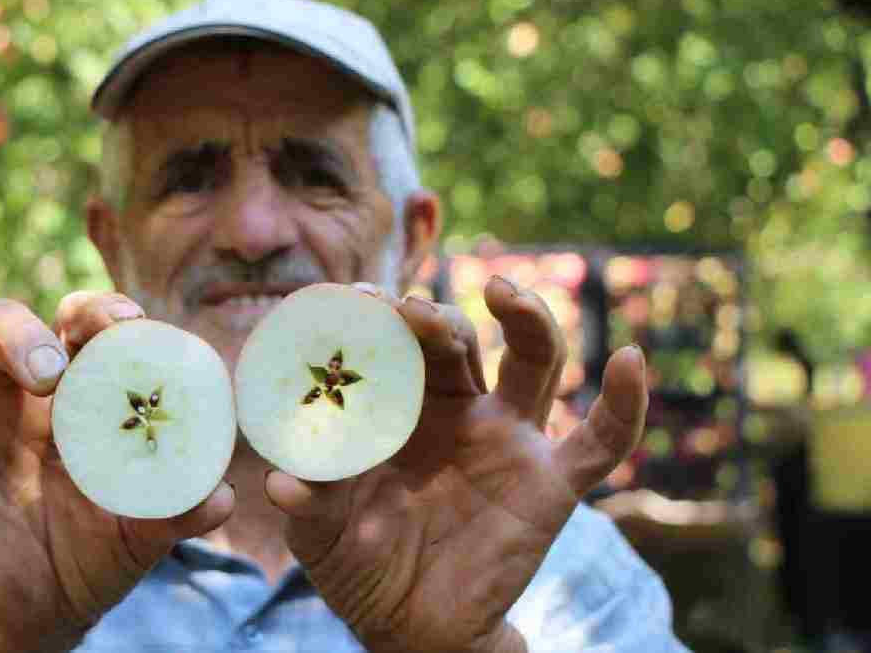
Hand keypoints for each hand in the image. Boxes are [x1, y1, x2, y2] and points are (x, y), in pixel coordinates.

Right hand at [0, 291, 233, 651]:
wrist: (39, 614)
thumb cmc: (96, 553)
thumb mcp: (142, 533)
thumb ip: (179, 512)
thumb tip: (223, 498)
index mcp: (68, 396)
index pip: (74, 326)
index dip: (95, 311)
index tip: (123, 321)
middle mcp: (5, 399)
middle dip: (22, 330)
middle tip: (52, 369)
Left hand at [265, 278, 647, 652]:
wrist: (412, 629)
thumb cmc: (361, 566)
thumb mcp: (325, 536)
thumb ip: (309, 506)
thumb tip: (280, 484)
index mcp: (400, 409)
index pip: (395, 347)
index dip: (381, 319)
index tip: (355, 299)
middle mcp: (458, 411)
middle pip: (459, 341)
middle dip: (435, 316)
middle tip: (406, 308)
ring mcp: (509, 441)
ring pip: (533, 363)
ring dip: (528, 320)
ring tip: (503, 293)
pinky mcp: (551, 484)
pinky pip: (600, 442)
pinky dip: (624, 404)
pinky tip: (632, 360)